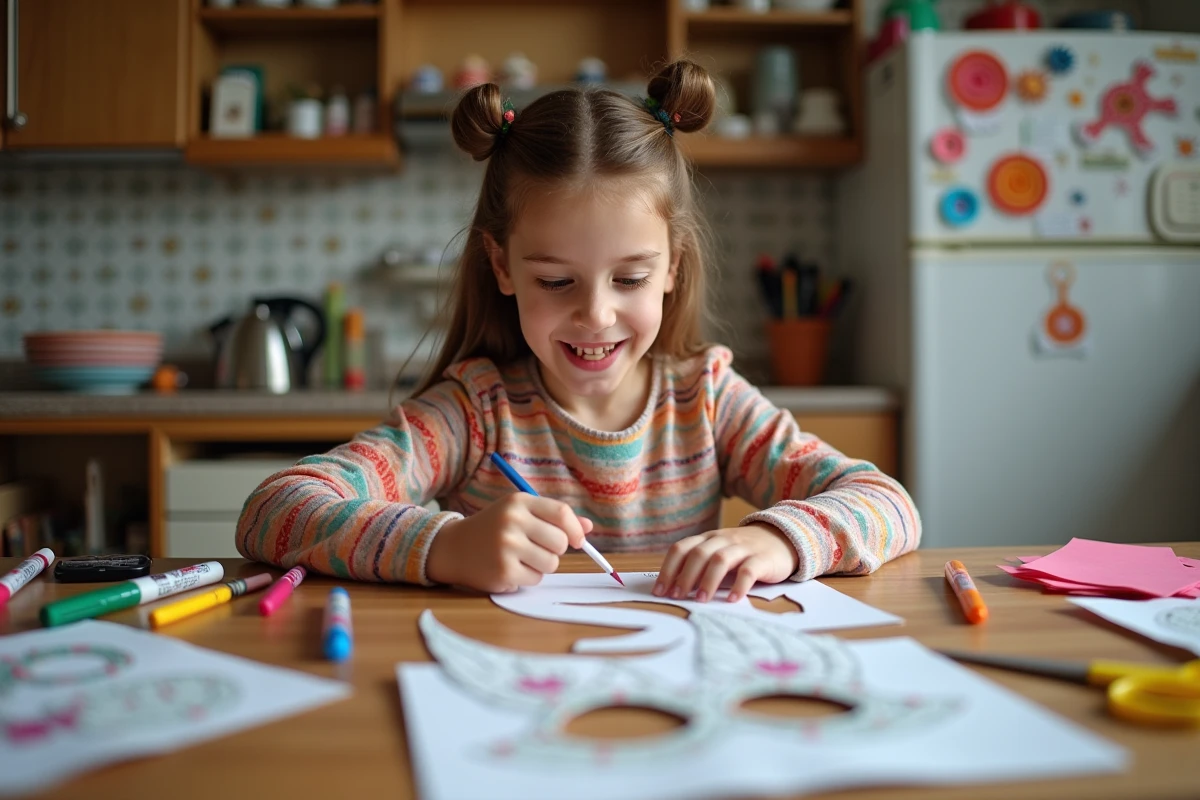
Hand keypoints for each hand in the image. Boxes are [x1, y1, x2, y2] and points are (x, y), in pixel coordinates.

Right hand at [425, 494, 592, 592]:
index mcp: (518, 502)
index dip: (575, 529)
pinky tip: (509, 568)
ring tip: (521, 558)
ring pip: (551, 563)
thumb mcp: (519, 514)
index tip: (578, 540)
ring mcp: (507, 546)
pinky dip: (527, 577)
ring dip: (542, 565)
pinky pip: (536, 578)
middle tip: (537, 548)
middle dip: (555, 549)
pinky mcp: (503, 570)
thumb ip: (553, 519)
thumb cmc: (494, 529)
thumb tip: (587, 528)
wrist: (453, 548)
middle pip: (560, 541)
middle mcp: (512, 521)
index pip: (561, 513)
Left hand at [653, 524, 798, 602]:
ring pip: (721, 559)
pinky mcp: (763, 559)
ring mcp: (743, 548)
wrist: (782, 540)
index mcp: (708, 538)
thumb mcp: (719, 552)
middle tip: (677, 597)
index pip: (681, 549)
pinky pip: (749, 570)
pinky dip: (739, 585)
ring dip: (708, 580)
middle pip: (699, 554)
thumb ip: (700, 565)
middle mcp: (723, 540)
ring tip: (701, 600)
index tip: (660, 591)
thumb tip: (673, 588)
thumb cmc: (743, 553)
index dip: (668, 569)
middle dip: (685, 576)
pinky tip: (732, 600)